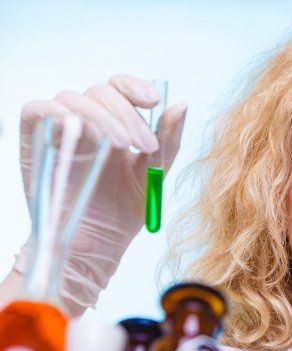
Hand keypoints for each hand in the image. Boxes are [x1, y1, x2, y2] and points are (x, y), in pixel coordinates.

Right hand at [14, 75, 186, 314]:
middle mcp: (87, 123)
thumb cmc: (124, 213)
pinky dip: (57, 111)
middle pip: (99, 91)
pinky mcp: (34, 143)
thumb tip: (181, 104)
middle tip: (142, 144)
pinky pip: (36, 110)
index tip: (153, 101)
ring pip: (72, 98)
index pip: (119, 87)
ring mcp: (60, 132)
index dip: (135, 85)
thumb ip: (168, 141)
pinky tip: (83, 132)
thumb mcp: (155, 174)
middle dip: (125, 113)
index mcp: (114, 125)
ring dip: (101, 117)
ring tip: (121, 147)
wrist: (98, 247)